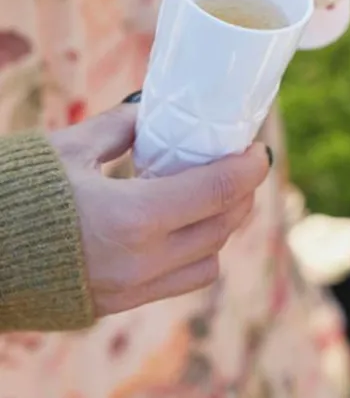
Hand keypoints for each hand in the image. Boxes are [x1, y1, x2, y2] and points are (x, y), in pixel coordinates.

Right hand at [52, 103, 270, 315]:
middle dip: (243, 194)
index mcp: (133, 218)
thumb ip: (122, 127)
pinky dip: (195, 253)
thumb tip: (153, 111)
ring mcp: (129, 290)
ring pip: (208, 262)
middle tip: (242, 166)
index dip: (250, 168)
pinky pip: (179, 282)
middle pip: (223, 227)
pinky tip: (183, 226)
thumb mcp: (70, 147)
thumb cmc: (11, 194)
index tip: (260, 149)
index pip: (219, 191)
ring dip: (223, 228)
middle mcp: (141, 263)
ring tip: (215, 195)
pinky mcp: (115, 304)